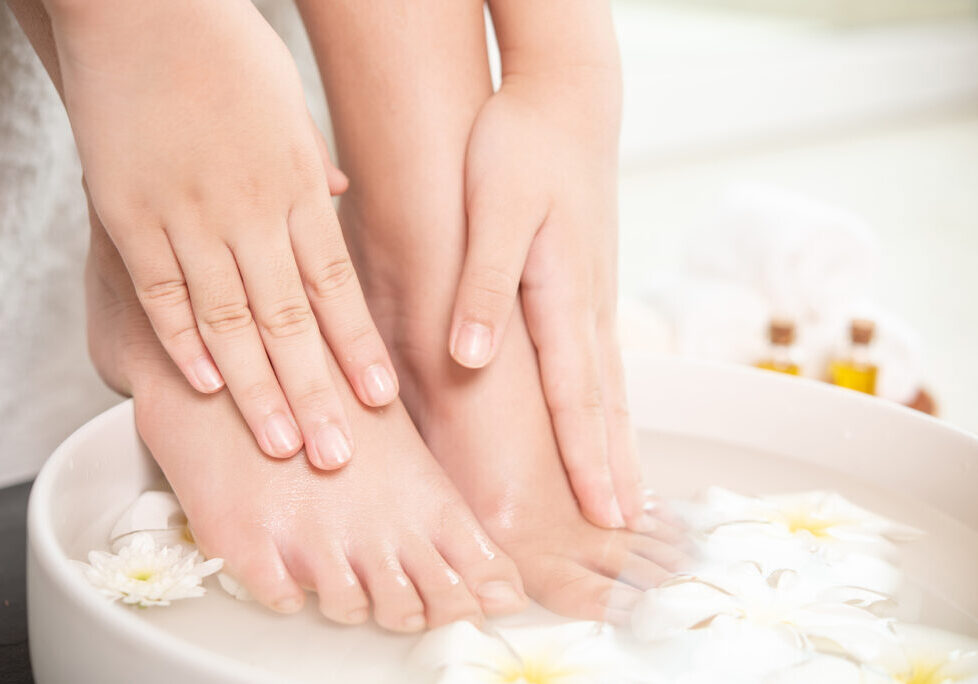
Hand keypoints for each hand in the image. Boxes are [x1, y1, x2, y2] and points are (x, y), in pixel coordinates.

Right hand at [49, 0, 397, 468]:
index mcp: (294, 188)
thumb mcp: (289, 109)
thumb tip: (334, 195)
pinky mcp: (130, 215)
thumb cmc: (224, 53)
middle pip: (290, 319)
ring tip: (283, 443)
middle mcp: (250, 212)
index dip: (357, 345)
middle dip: (317, 391)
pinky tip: (205, 386)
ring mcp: (188, 216)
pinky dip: (182, 341)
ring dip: (257, 388)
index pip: (335, 285)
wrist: (144, 8)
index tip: (380, 399)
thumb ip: (309, 166)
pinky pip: (162, 290)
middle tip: (338, 452)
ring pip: (231, 319)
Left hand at [452, 69, 645, 528]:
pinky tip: (607, 418)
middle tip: (629, 525)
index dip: (590, 462)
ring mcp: (597, 296)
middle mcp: (591, 305)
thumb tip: (471, 358)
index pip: (579, 398)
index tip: (606, 515)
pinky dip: (611, 403)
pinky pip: (604, 360)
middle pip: (608, 404)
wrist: (565, 101)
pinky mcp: (590, 283)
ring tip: (628, 489)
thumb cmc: (521, 147)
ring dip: (621, 442)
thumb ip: (483, 286)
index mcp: (565, 295)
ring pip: (612, 385)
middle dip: (617, 468)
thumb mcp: (491, 209)